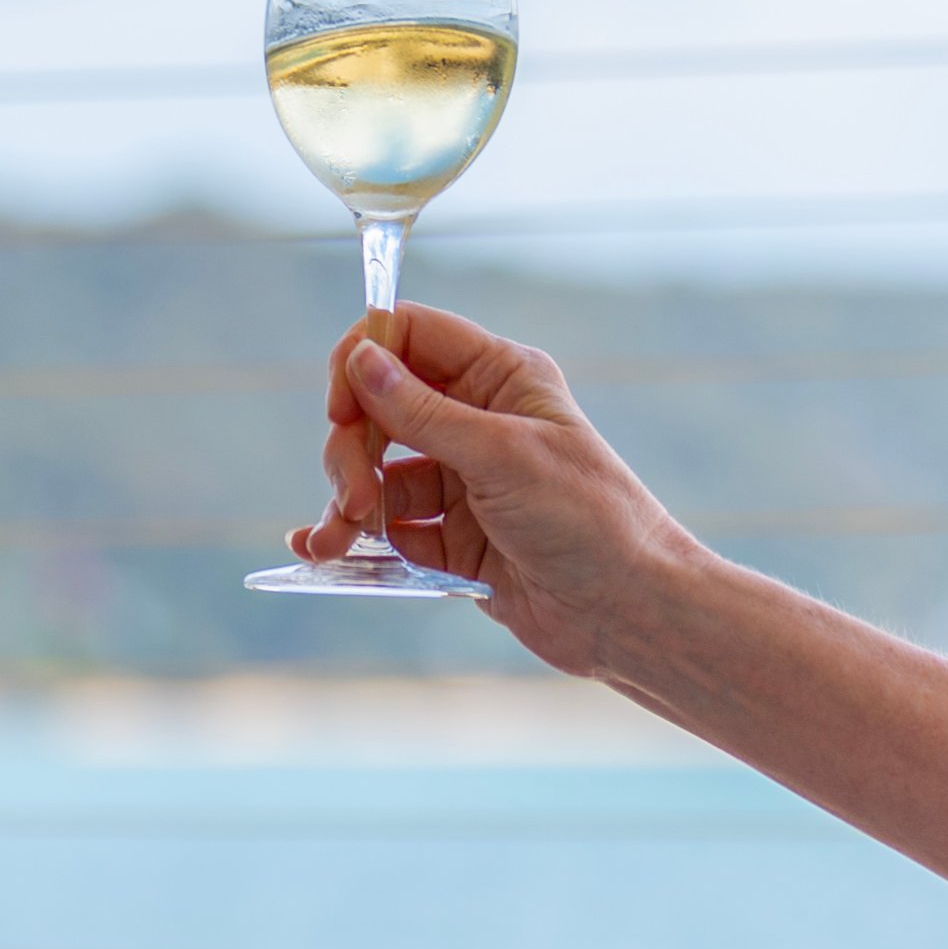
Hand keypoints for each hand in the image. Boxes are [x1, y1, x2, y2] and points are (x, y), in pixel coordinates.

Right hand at [294, 303, 700, 677]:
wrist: (627, 613)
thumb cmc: (588, 520)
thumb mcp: (502, 457)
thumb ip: (422, 412)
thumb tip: (360, 358)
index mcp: (500, 378)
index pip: (409, 335)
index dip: (364, 361)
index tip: (342, 409)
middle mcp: (477, 420)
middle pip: (379, 407)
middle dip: (350, 450)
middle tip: (351, 499)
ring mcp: (463, 480)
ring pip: (375, 472)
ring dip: (345, 503)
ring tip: (333, 544)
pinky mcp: (452, 536)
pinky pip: (387, 524)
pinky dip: (353, 536)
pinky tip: (320, 552)